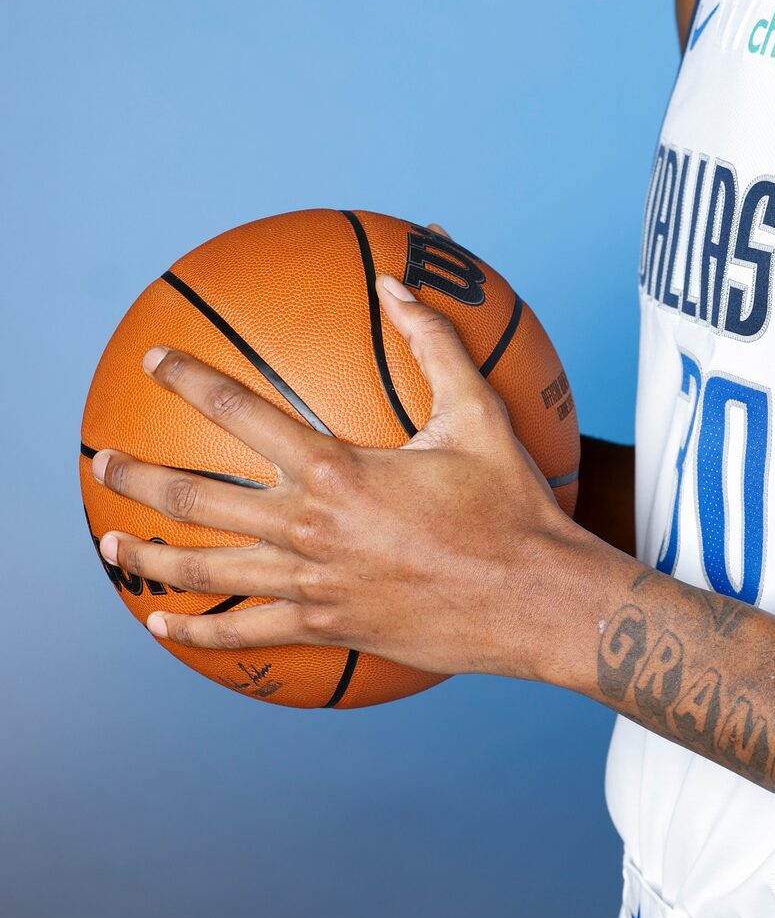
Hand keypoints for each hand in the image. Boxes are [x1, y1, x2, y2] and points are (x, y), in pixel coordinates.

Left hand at [89, 268, 583, 678]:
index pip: (240, 412)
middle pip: (194, 498)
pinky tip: (164, 624)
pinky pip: (244, 633)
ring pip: (205, 570)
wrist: (532, 599)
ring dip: (148, 555)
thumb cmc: (510, 503)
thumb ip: (433, 343)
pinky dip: (197, 632)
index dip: (190, 380)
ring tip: (109, 543)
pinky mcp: (324, 624)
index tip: (156, 360)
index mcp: (335, 467)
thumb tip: (396, 284)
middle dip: (136, 475)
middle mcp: (307, 526)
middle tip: (99, 461)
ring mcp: (310, 583)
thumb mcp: (477, 412)